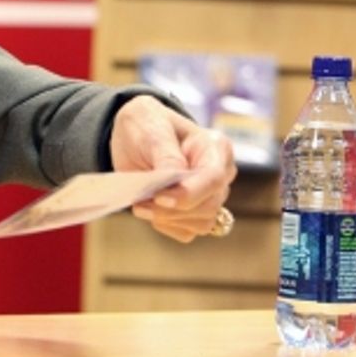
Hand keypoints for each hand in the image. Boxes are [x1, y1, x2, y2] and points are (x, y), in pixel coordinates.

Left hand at [109, 95, 235, 242]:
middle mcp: (220, 173)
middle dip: (172, 210)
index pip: (213, 178)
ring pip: (201, 224)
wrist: (135, 134)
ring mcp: (211, 195)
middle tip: (140, 204)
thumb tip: (176, 183)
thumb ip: (166, 155)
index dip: (189, 193)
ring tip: (141, 205)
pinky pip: (187, 232)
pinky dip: (166, 226)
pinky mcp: (195, 212)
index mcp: (215, 147)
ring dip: (167, 219)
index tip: (159, 197)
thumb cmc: (147, 124)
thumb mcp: (152, 129)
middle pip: (209, 206)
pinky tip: (149, 210)